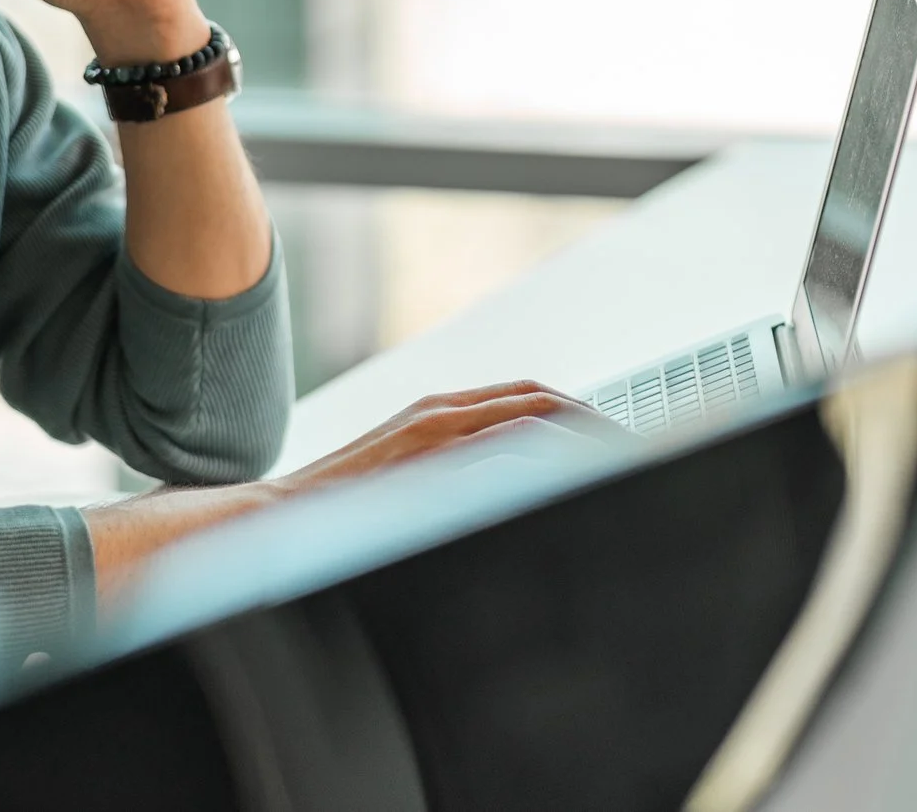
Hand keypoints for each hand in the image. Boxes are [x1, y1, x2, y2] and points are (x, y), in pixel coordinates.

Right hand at [280, 381, 620, 491]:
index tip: (609, 439)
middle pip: (536, 397)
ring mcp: (435, 428)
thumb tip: (500, 493)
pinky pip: (503, 442)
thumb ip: (450, 477)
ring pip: (530, 412)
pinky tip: (575, 472)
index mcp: (438, 413)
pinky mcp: (428, 454)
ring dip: (580, 432)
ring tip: (621, 457)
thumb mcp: (406, 483)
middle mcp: (441, 410)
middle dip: (590, 418)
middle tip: (634, 446)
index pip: (523, 398)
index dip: (572, 413)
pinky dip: (547, 450)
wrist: (282, 518)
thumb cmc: (341, 512)